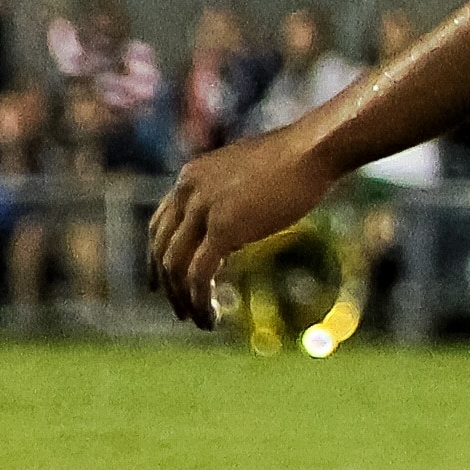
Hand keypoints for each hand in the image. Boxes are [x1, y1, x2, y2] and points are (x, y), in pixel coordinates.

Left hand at [146, 129, 336, 326]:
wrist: (314, 149)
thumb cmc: (298, 157)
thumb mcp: (251, 175)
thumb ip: (233, 196)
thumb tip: (239, 220)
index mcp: (190, 177)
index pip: (160, 223)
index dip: (156, 255)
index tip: (163, 280)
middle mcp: (187, 192)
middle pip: (160, 247)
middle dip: (166, 284)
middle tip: (178, 309)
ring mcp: (203, 209)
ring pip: (175, 265)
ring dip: (182, 298)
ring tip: (197, 320)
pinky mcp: (223, 229)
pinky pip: (200, 273)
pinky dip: (200, 299)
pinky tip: (211, 317)